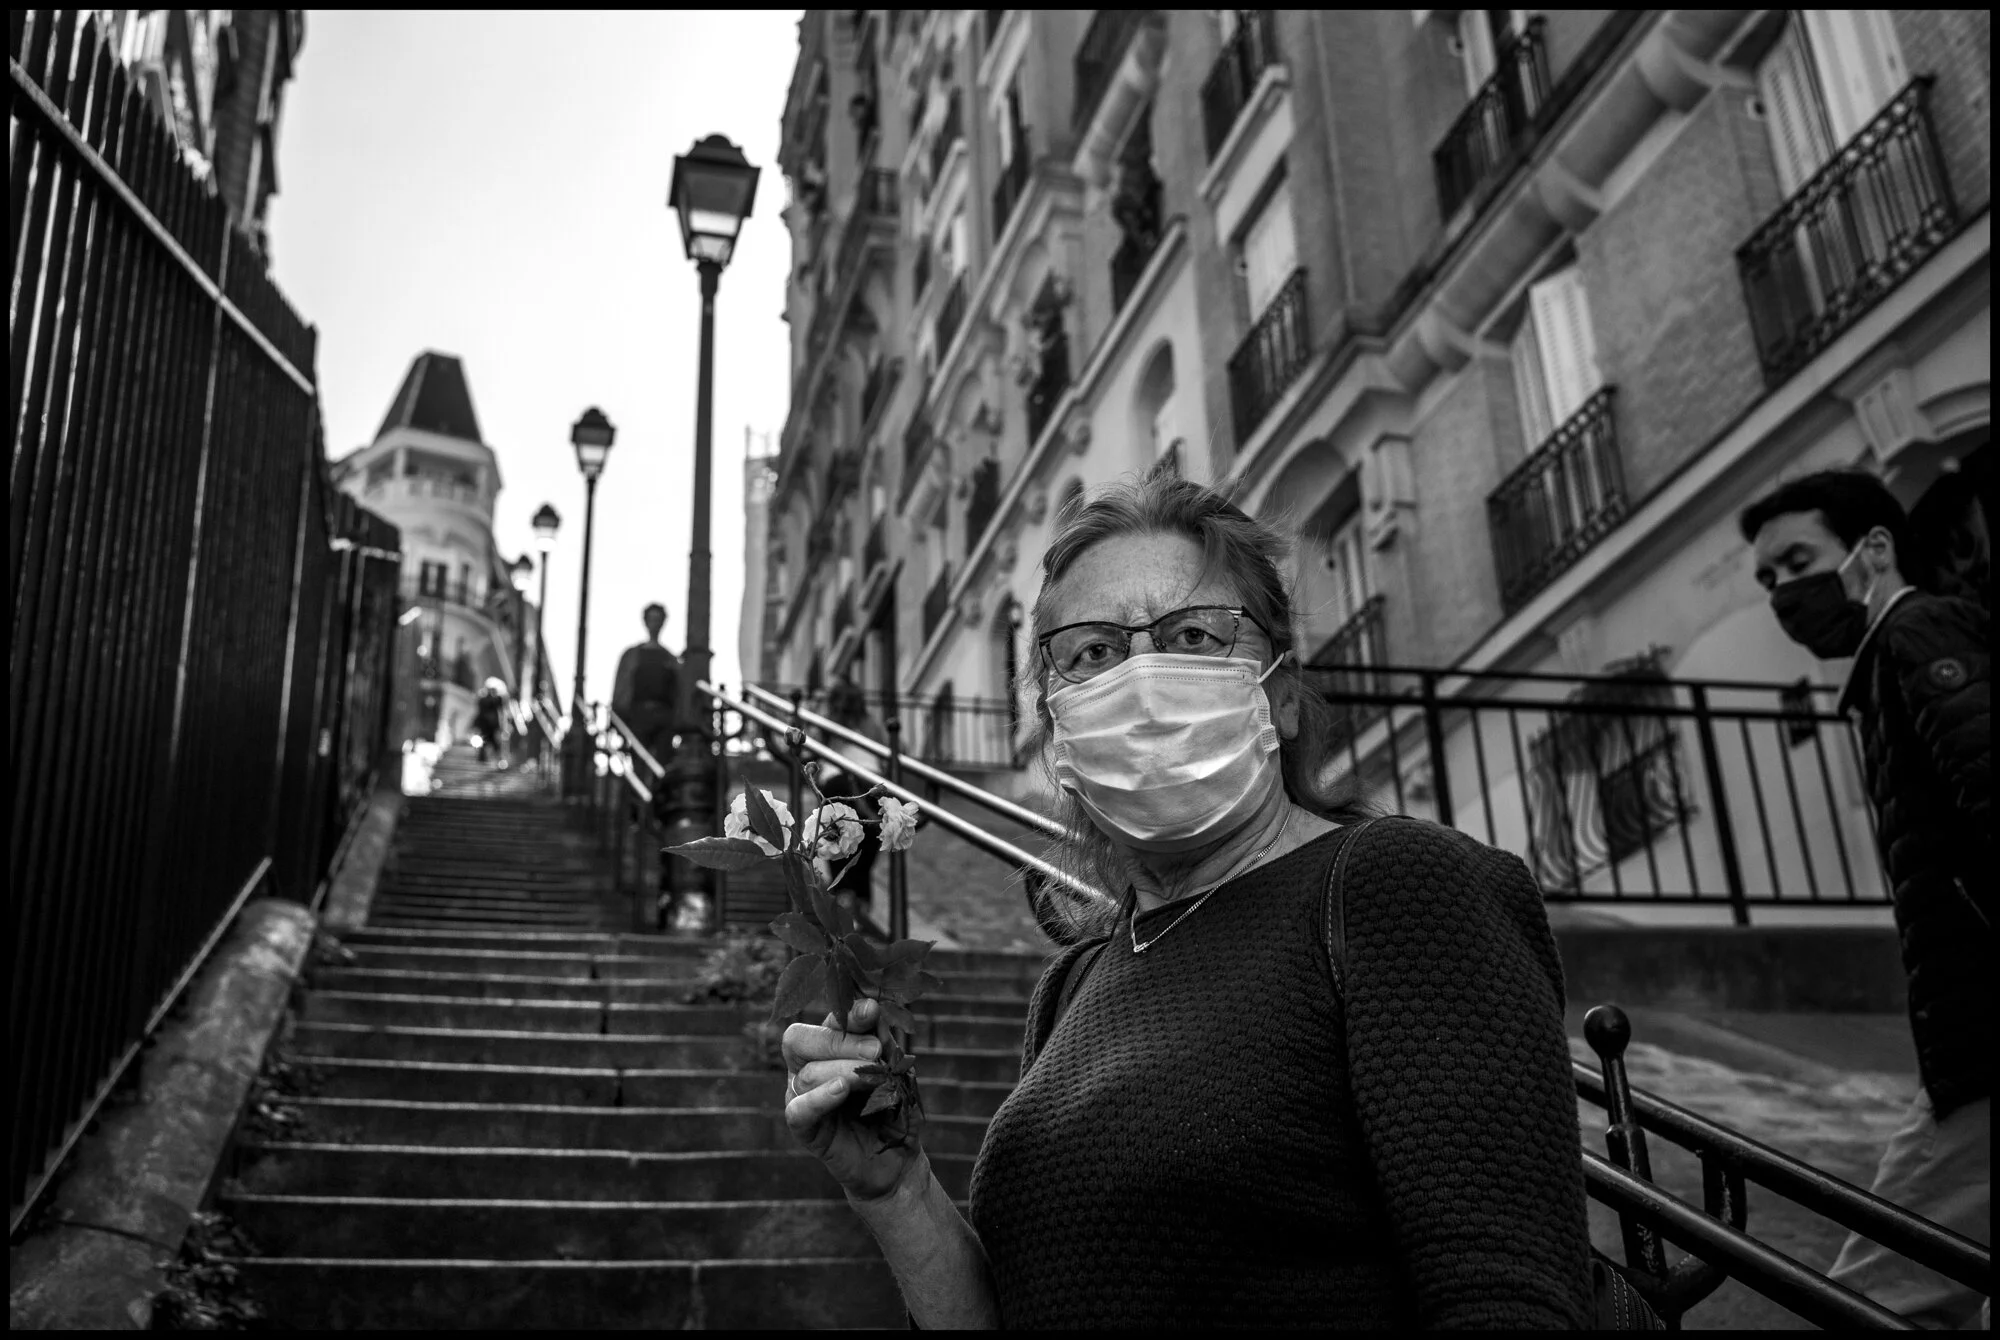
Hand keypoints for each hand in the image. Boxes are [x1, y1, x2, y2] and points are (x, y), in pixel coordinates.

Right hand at [782, 996, 925, 1202]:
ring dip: (843, 1070)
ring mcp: (801, 1097)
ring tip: (872, 1079)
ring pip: (806, 1074)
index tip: (871, 1011)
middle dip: (839, 1040)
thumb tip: (872, 1008)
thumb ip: (881, 1041)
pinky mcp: (804, 1129)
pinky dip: (818, 1098)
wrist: (897, 1157)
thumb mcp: (895, 1070)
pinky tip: (840, 1090)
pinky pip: (798, 1110)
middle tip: (876, 1051)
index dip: (847, 1014)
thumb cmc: (893, 1108)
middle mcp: (808, 1067)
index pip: (826, 1022)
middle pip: (799, 1040)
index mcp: (828, 1048)